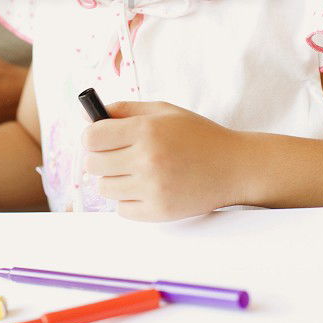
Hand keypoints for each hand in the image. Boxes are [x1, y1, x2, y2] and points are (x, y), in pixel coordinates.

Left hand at [83, 101, 248, 220]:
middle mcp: (147, 159)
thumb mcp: (163, 111)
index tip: (100, 138)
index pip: (91, 137)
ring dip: (114, 180)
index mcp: (147, 130)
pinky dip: (128, 200)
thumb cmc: (198, 136)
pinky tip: (146, 188)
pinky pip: (121, 209)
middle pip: (93, 164)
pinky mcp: (159, 212)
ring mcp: (153, 188)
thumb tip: (87, 114)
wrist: (234, 167)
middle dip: (100, 158)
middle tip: (118, 155)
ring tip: (136, 171)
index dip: (92, 137)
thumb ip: (125, 110)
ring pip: (104, 188)